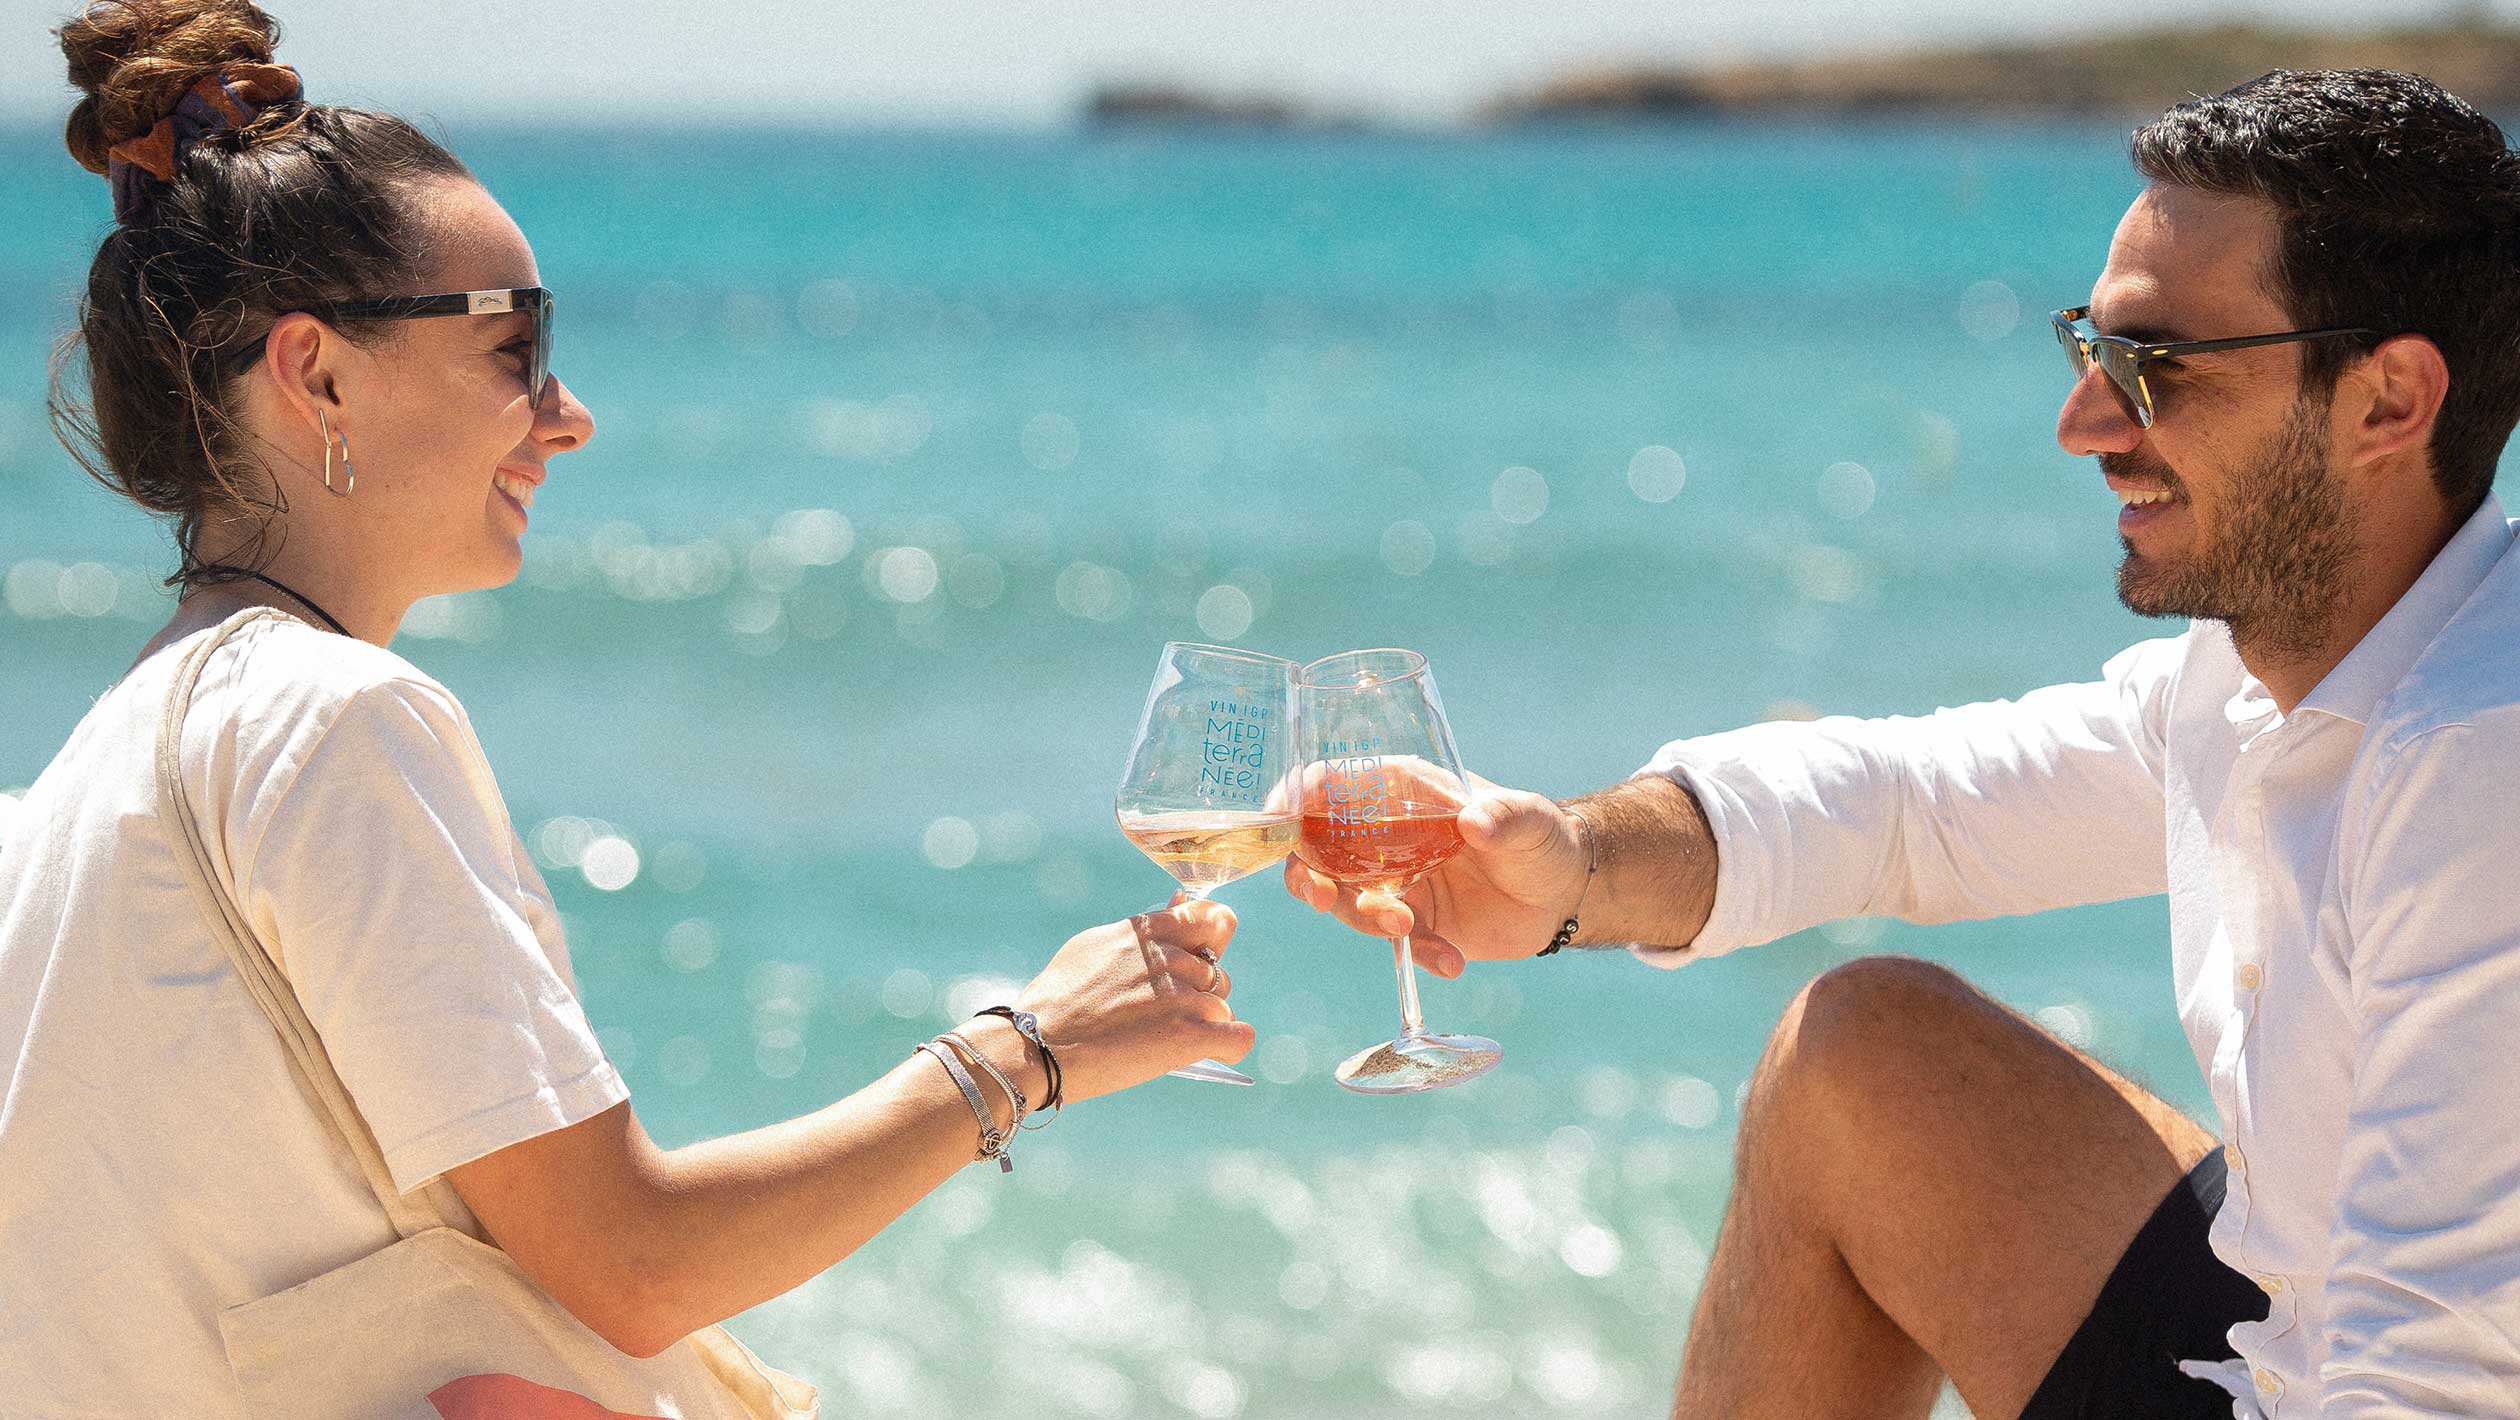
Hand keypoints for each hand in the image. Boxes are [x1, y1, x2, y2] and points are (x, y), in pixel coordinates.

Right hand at [1014, 896, 1253, 1103]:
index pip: (1210, 918)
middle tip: (1161, 1013)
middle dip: (1198, 992)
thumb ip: (1143, 928)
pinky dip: (1231, 1045)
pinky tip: (1213, 1050)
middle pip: (1217, 971)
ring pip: (1221, 1007)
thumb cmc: (1057, 999)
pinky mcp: (1187, 1036)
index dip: (1214, 937)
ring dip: (1203, 1023)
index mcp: (1148, 931)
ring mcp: (1180, 997)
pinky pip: (1238, 1037)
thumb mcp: (1094, 945)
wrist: (1035, 1045)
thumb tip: (1180, 903)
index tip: (1206, 952)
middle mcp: (1169, 958)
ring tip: (1161, 1037)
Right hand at [1284, 771, 1586, 976]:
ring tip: (1410, 930)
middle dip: (1309, 876)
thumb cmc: (1542, 836)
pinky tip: (1450, 961)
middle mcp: (1384, 836)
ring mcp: (1393, 881)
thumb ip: (1504, 816)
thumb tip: (1475, 821)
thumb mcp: (1531, 819)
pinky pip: (1393, 944)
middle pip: (1317, 850)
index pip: (1330, 783)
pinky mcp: (1412, 922)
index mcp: (1401, 791)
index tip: (1279, 817)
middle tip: (1326, 897)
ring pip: (1347, 902)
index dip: (1295, 796)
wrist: (1563, 894)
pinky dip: (1417, 955)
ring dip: (1367, 919)